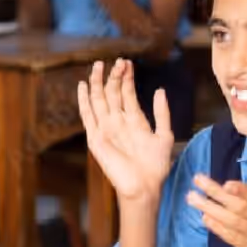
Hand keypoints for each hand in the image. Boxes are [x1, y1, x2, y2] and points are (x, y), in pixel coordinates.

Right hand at [77, 59, 174, 206]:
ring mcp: (106, 128)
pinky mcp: (96, 138)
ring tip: (98, 65)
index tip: (128, 63)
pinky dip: (84, 101)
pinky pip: (87, 116)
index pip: (127, 93)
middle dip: (114, 76)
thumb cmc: (156, 166)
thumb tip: (160, 90)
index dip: (127, 78)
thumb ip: (162, 113)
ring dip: (98, 83)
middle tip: (117, 60)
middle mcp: (118, 122)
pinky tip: (82, 85)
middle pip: (113, 93)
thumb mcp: (164, 135)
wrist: (144, 186)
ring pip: (99, 100)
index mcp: (134, 121)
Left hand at [186, 128, 246, 246]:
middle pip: (241, 208)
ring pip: (232, 223)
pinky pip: (230, 237)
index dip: (244, 191)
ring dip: (210, 209)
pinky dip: (216, 227)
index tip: (227, 184)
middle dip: (217, 195)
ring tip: (191, 197)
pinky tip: (203, 215)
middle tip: (197, 180)